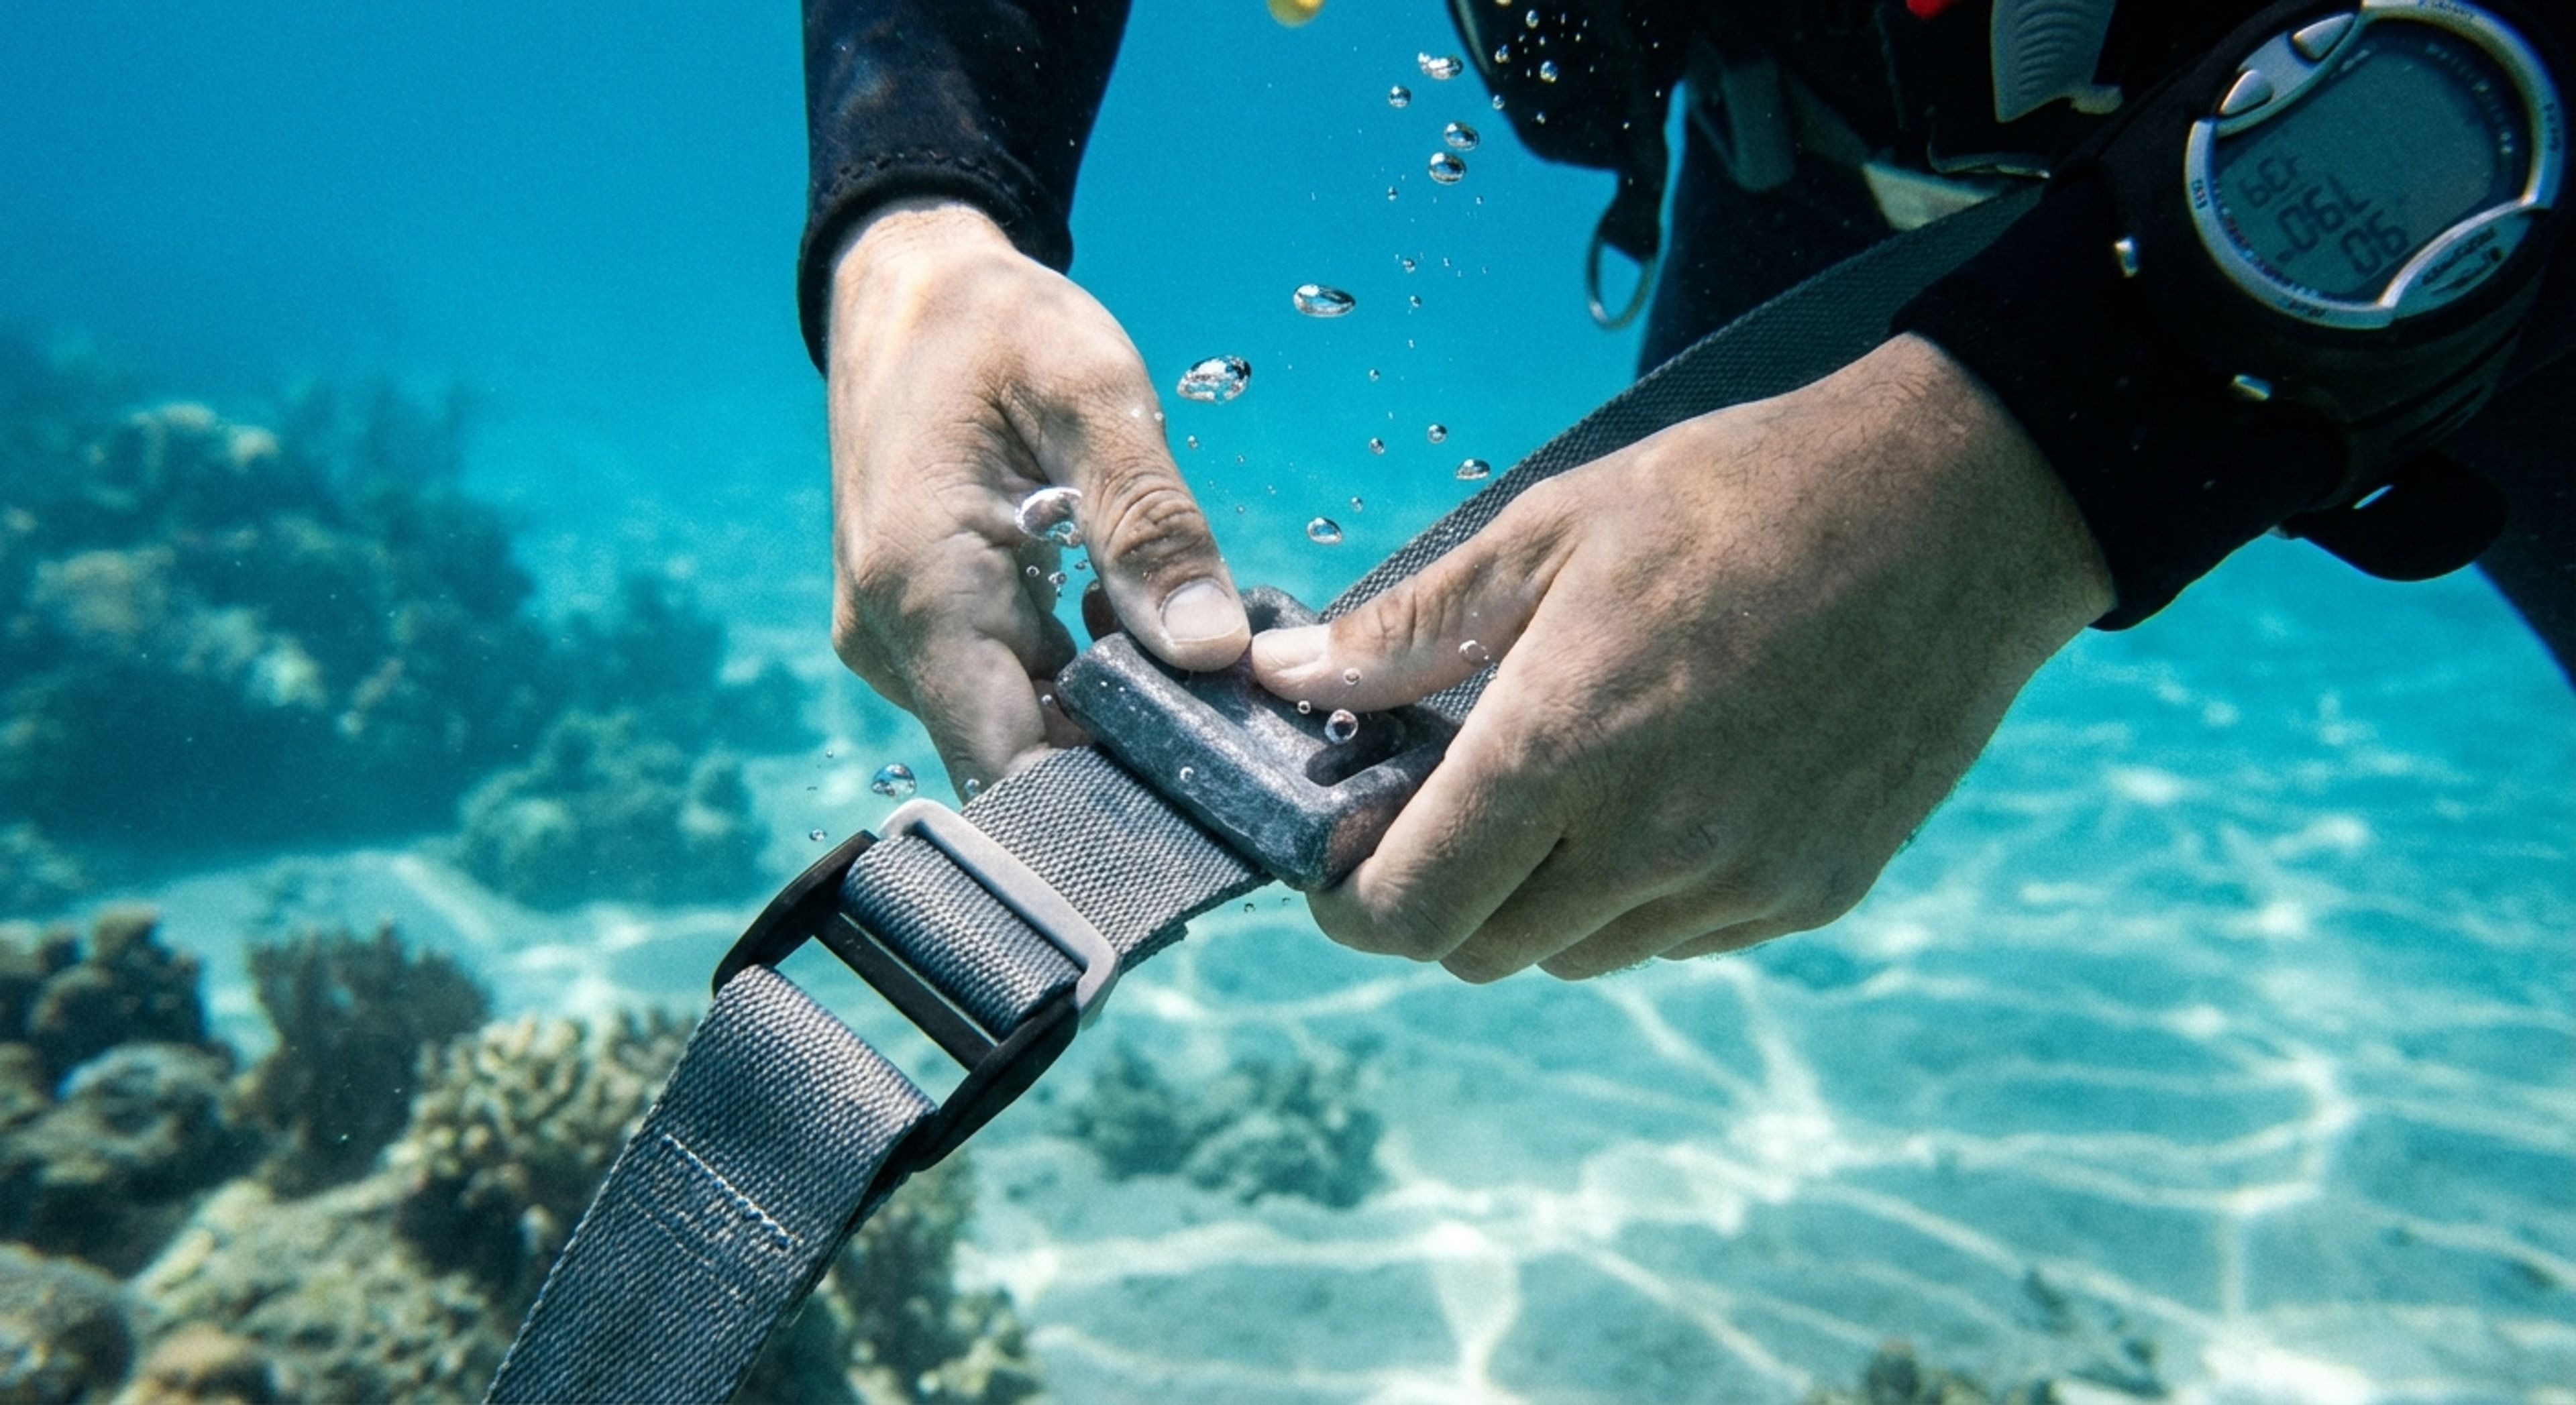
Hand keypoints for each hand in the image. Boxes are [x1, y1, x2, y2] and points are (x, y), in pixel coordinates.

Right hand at [824, 199, 1249, 792]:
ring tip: (1212, 684)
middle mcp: (894, 640)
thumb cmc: (997, 325)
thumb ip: (1151, 523)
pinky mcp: (927, 634)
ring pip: (1022, 731)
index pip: (1009, 763)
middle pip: (1022, 759)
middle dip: (1132, 761)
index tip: (1214, 795)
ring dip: (1115, 720)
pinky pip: (1013, 691)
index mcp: (923, 590)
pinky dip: (1086, 684)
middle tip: (1244, 739)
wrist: (909, 291)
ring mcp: (903, 644)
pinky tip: (1152, 643)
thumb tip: (1213, 650)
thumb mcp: (1091, 394)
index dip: (1110, 802)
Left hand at [1251, 334, 2114, 980]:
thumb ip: (1407, 630)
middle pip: (1484, 950)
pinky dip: (1639, 896)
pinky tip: (1657, 796)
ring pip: (1581, 954)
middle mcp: (1652, 842)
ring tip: (1557, 790)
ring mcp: (1743, 879)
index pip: (1411, 909)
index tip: (1337, 861)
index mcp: (1563, 748)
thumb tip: (1287, 675)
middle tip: (1436, 812)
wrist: (1954, 506)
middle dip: (1435, 898)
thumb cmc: (1736, 497)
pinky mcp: (1816, 891)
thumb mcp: (1547, 532)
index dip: (1350, 905)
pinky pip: (1682, 936)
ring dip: (1537, 901)